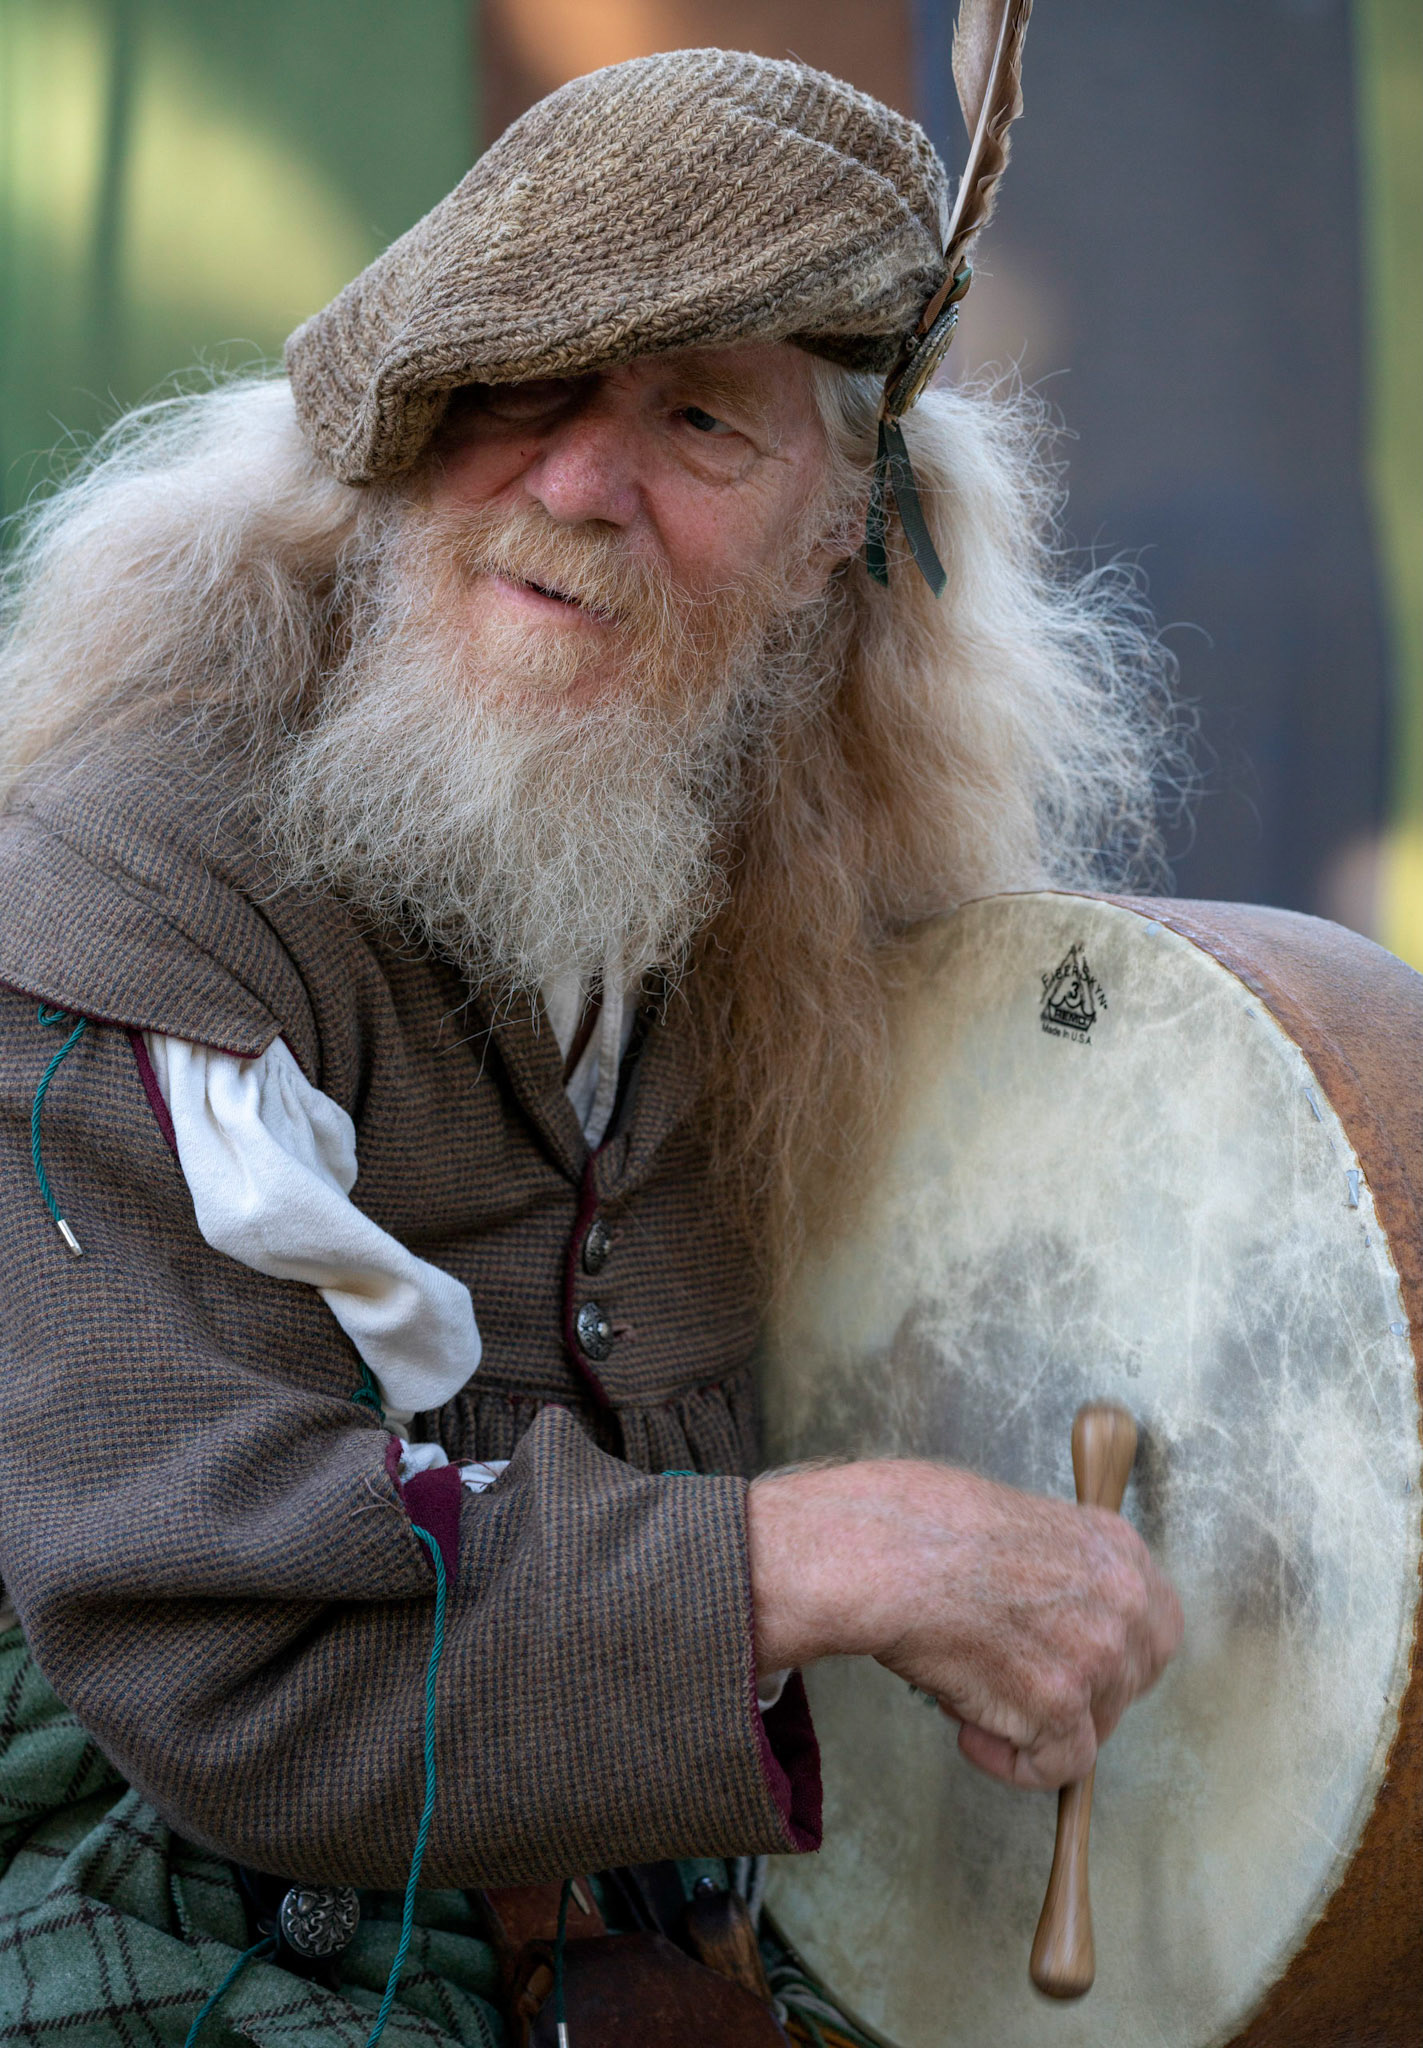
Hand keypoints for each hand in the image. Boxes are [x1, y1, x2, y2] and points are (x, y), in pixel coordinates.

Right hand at [746, 1459, 1181, 1789]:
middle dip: (1078, 1698)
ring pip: (1092, 1728)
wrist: (884, 1555)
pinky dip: (1010, 1763)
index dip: (1117, 1656)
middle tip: (1018, 1689)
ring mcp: (1096, 1656)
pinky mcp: (1059, 1707)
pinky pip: (1055, 1767)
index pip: (1156, 1623)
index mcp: (1115, 1547)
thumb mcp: (1018, 1522)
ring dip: (1035, 1726)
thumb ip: (1059, 1570)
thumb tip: (1054, 1615)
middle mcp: (1123, 1600)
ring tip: (972, 1693)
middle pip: (1130, 1683)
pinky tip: (968, 1731)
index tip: (1079, 1668)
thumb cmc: (921, 1526)